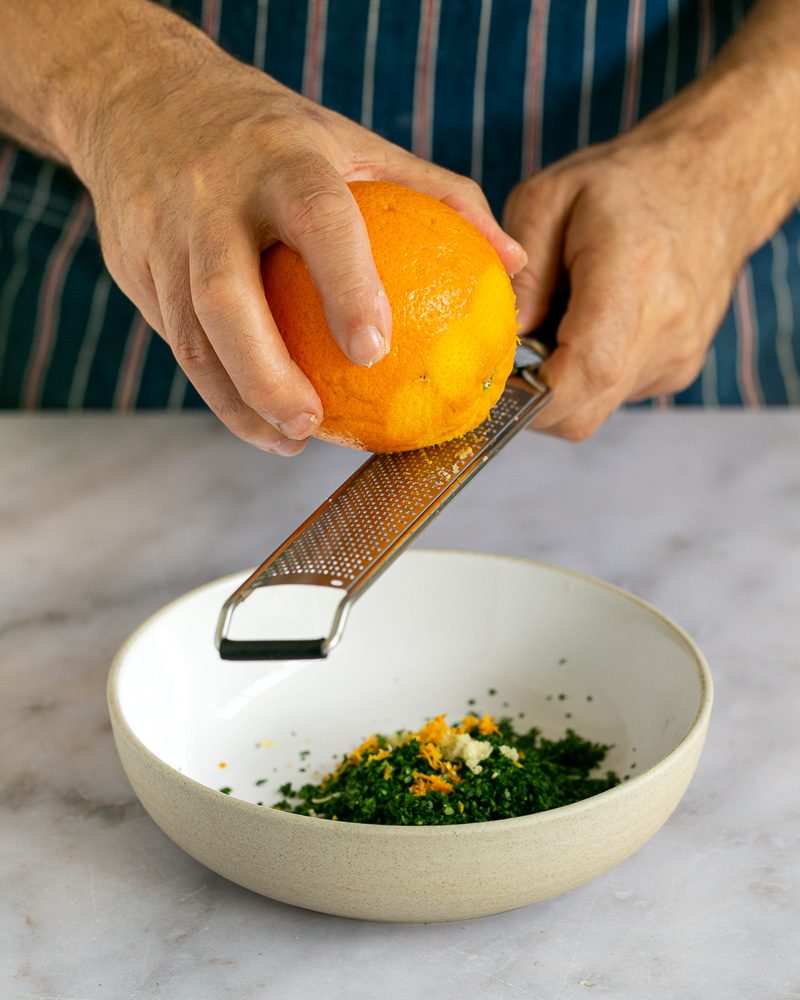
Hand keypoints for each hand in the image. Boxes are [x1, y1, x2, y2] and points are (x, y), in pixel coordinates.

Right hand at [69, 14, 524, 454]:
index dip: (344, 282)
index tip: (375, 348)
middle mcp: (213, 197)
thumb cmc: (273, 134)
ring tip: (289, 440)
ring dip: (237, 401)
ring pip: (190, 336)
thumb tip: (512, 262)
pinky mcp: (136, 269)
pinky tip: (260, 422)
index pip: (315, 218)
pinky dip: (218, 393)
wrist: (146, 99)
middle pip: (224, 295)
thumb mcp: (356, 142)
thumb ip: (439, 195)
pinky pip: (176, 343)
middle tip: (314, 424)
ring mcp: (164, 235)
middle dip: (265, 371)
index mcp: (280, 158)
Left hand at [503, 121, 753, 439]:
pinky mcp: (677, 370)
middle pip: (582, 412)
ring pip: (593, 410)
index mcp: (632, 275)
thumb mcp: (549, 200)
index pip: (586, 370)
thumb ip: (521, 274)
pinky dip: (586, 377)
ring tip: (558, 326)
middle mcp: (664, 326)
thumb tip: (503, 341)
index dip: (530, 395)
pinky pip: (614, 396)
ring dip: (559, 386)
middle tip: (511, 357)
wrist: (716, 180)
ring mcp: (677, 355)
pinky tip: (588, 328)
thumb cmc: (627, 182)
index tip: (495, 383)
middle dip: (531, 401)